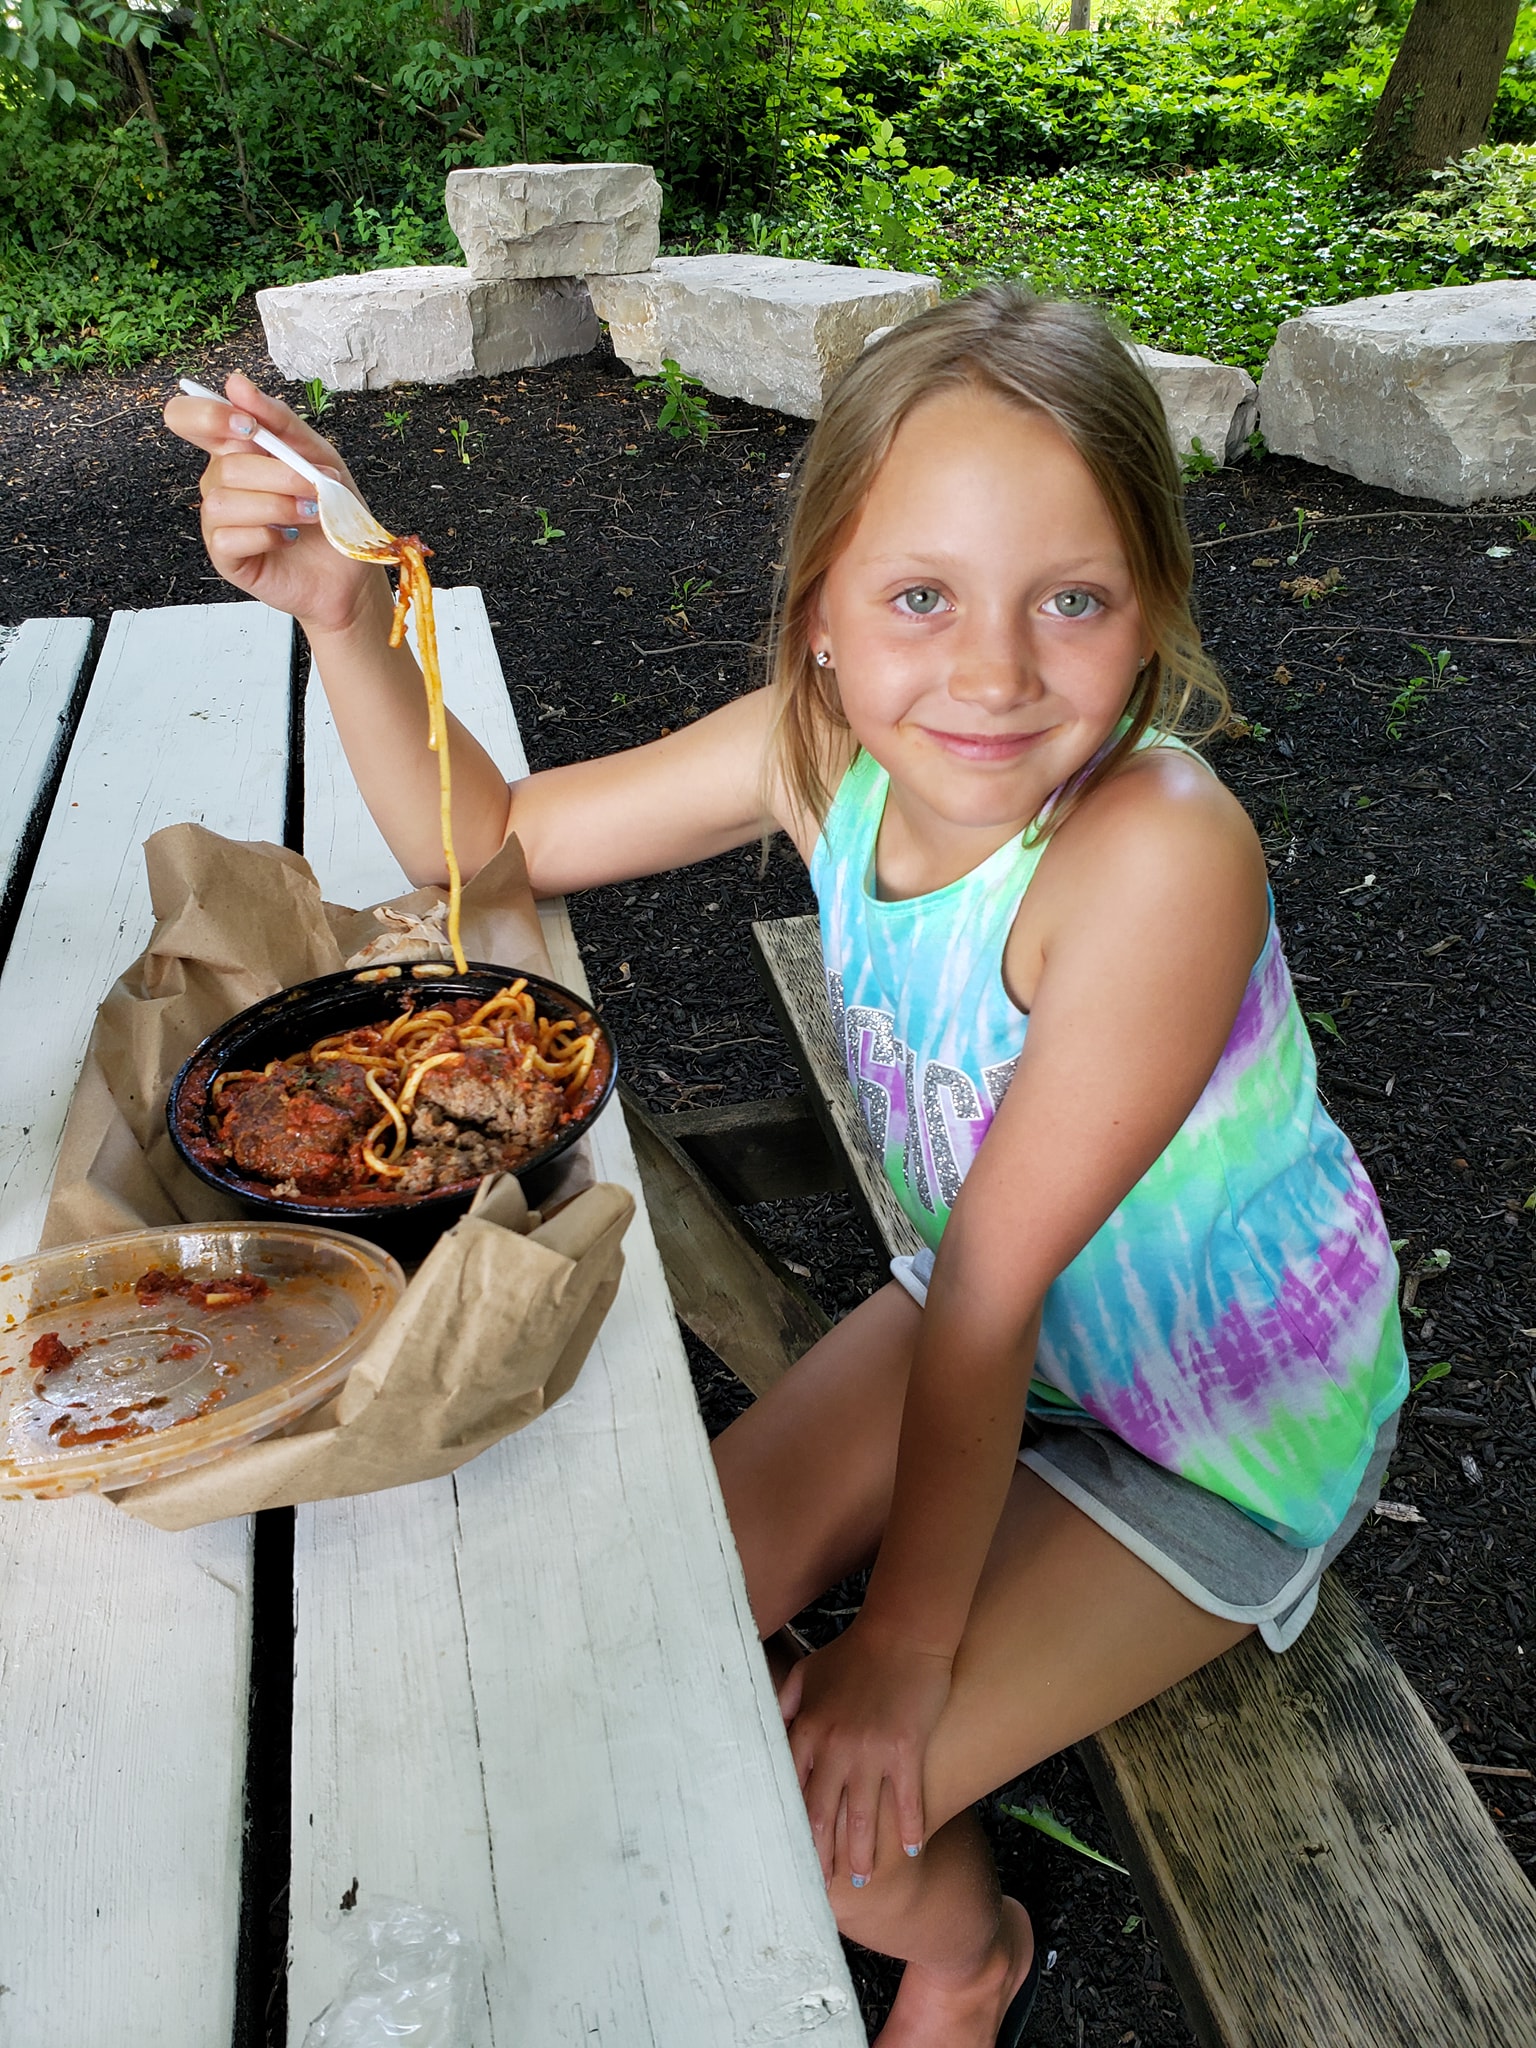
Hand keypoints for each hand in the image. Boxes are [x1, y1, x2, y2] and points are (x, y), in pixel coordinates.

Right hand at [162, 371, 381, 635]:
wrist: (350, 568)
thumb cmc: (332, 509)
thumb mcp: (317, 455)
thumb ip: (279, 420)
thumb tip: (235, 383)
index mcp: (235, 451)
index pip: (188, 418)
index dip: (207, 415)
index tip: (248, 426)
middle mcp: (220, 483)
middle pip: (224, 464)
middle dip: (277, 473)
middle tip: (315, 485)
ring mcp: (219, 522)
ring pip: (223, 501)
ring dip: (276, 505)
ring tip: (311, 513)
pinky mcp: (227, 557)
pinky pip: (228, 537)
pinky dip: (266, 534)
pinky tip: (289, 537)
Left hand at [779, 1622, 951, 1887]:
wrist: (904, 1632)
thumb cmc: (855, 1651)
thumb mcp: (810, 1671)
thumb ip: (788, 1703)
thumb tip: (770, 1730)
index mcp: (809, 1728)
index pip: (793, 1791)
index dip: (791, 1827)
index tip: (789, 1856)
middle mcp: (836, 1746)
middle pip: (823, 1814)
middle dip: (821, 1854)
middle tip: (822, 1885)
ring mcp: (872, 1751)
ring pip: (862, 1816)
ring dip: (861, 1853)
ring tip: (863, 1880)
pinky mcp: (906, 1751)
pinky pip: (907, 1800)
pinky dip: (909, 1829)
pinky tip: (909, 1850)